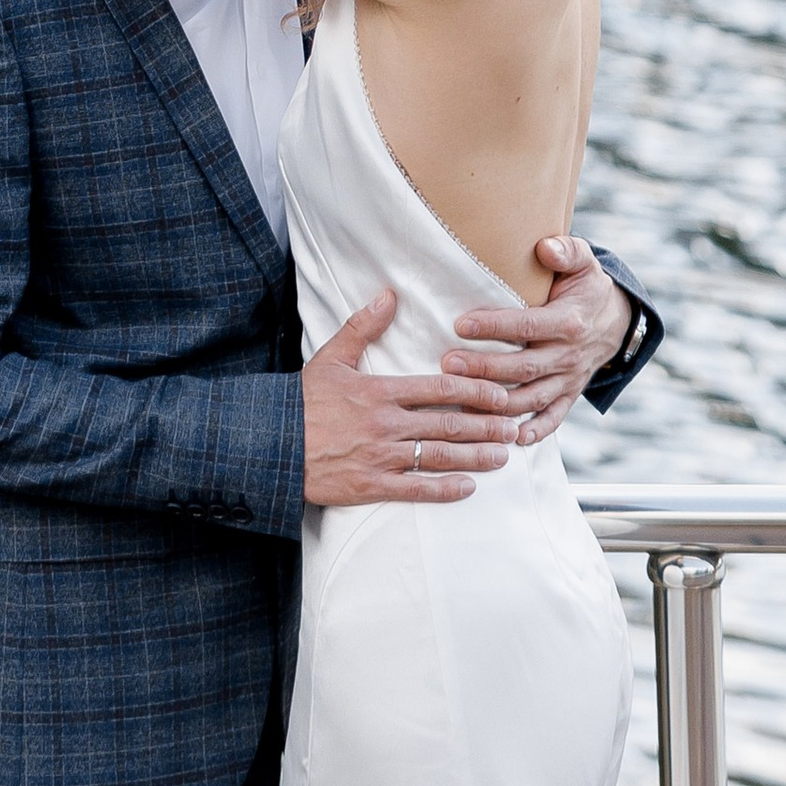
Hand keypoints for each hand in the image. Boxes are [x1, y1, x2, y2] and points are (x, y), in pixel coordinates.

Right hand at [301, 288, 514, 507]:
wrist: (271, 444)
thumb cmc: (301, 400)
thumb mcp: (330, 357)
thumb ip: (363, 327)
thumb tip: (388, 296)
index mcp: (380, 391)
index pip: (440, 388)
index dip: (475, 391)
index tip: (499, 395)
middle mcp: (387, 424)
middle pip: (448, 425)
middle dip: (486, 426)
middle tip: (514, 427)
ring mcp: (381, 457)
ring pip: (440, 457)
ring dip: (476, 457)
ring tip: (502, 455)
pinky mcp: (372, 485)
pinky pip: (417, 490)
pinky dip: (446, 489)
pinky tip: (468, 487)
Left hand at [441, 239, 631, 445]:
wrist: (617, 320)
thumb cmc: (586, 286)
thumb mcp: (583, 261)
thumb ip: (565, 250)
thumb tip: (544, 247)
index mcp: (568, 321)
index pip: (526, 325)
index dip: (494, 327)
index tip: (460, 324)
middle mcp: (569, 354)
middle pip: (523, 366)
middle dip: (485, 368)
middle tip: (448, 365)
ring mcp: (569, 379)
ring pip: (531, 396)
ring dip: (498, 402)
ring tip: (462, 399)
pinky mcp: (569, 395)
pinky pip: (553, 418)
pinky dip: (535, 430)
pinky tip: (511, 437)